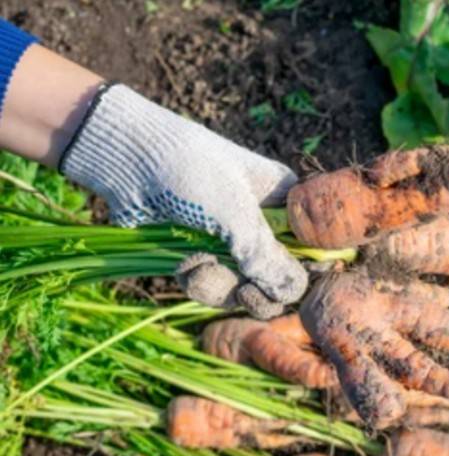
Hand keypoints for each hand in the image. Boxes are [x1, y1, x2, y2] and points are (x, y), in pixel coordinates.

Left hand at [61, 84, 305, 317]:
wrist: (126, 163)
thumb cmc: (189, 171)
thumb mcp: (233, 212)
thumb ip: (265, 255)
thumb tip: (295, 291)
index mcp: (285, 201)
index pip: (312, 246)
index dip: (306, 271)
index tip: (290, 287)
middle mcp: (263, 224)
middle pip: (279, 278)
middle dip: (258, 288)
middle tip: (246, 291)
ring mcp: (231, 243)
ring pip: (245, 288)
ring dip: (221, 285)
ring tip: (199, 267)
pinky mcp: (201, 257)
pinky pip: (214, 287)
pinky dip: (198, 281)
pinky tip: (183, 265)